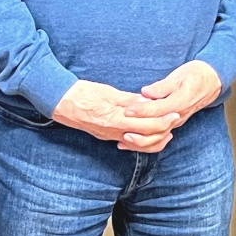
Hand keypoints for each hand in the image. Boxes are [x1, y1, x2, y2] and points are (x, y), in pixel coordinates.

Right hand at [51, 79, 178, 151]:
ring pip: (137, 144)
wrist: (60, 101)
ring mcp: (109, 135)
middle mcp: (113, 132)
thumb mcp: (109, 92)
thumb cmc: (83, 93)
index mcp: (115, 120)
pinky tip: (147, 132)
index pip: (146, 126)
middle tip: (175, 119)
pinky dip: (140, 139)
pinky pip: (128, 142)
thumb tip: (149, 103)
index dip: (163, 121)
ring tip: (166, 128)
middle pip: (145, 138)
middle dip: (163, 130)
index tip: (175, 113)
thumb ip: (130, 100)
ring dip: (154, 138)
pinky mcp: (105, 135)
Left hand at [123, 61, 222, 151]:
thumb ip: (162, 86)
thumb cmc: (195, 75)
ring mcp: (177, 121)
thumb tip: (146, 92)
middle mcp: (178, 115)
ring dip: (141, 140)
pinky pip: (160, 136)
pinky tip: (133, 142)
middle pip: (156, 128)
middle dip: (138, 129)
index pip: (157, 109)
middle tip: (121, 127)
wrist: (212, 81)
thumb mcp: (179, 75)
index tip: (127, 110)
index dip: (141, 110)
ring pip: (158, 136)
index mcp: (179, 102)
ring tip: (123, 139)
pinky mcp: (174, 123)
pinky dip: (146, 141)